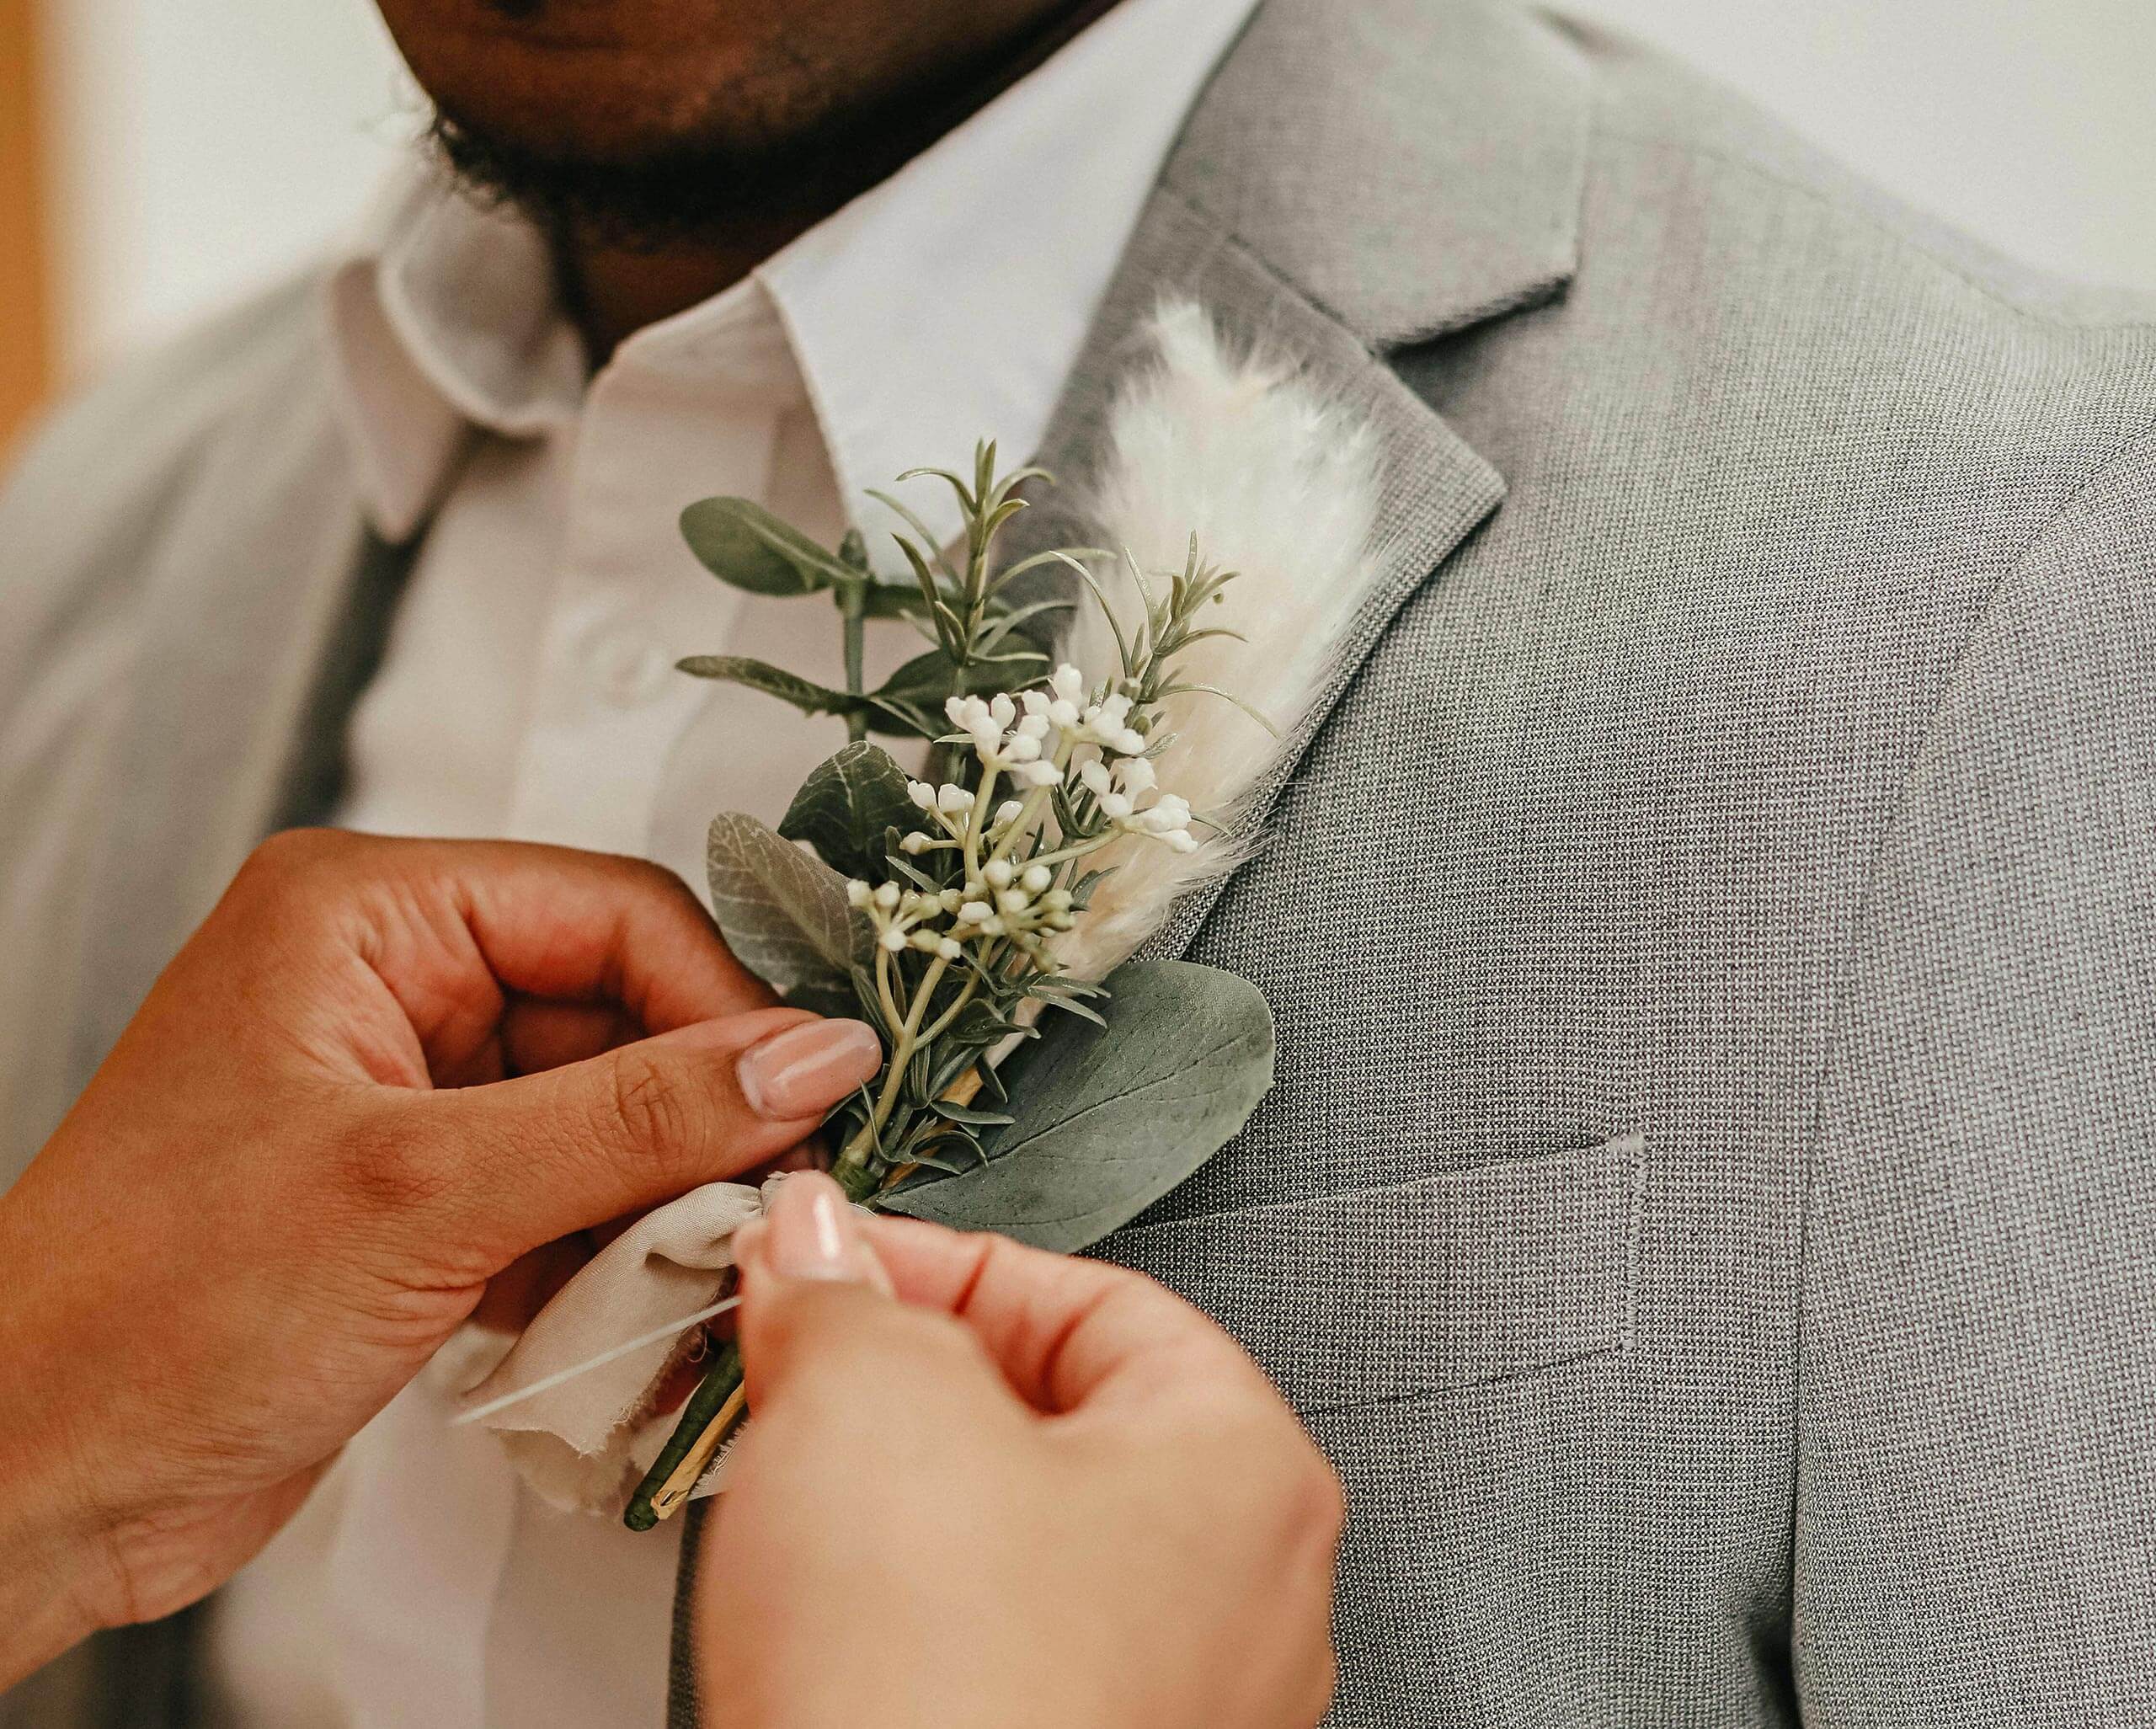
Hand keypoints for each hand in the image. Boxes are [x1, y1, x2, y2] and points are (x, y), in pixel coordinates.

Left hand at [0, 830, 883, 1685]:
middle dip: (693, 1118)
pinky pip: (569, 1191)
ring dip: (657, 1198)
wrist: (31, 1485)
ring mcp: (407, 1095)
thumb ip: (639, 1116)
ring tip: (685, 1272)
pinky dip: (611, 1254)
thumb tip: (807, 1057)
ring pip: (608, 1111)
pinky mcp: (422, 1196)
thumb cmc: (142, 1314)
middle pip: (621, 1012)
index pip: (614, 912)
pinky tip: (620, 1312)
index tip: (803, 1099)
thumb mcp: (426, 1193)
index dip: (720, 1007)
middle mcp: (390, 985)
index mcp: (363, 914)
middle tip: (762, 1202)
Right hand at [698, 1173, 1343, 1728]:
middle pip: (1061, 1422)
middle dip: (911, 1386)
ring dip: (902, 1507)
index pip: (1092, 1297)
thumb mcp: (868, 1404)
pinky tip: (834, 1630)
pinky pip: (1000, 1657)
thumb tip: (819, 1249)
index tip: (828, 1266)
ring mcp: (1175, 1714)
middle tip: (798, 1375)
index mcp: (1245, 1469)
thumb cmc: (941, 1700)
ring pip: (1023, 1548)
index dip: (938, 1265)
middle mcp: (1244, 1601)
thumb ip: (847, 1297)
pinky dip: (914, 1621)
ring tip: (799, 1507)